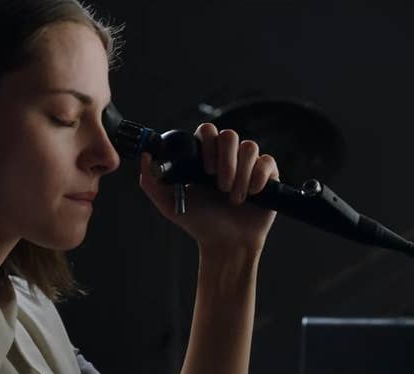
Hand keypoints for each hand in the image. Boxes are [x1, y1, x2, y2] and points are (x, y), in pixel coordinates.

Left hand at [139, 123, 279, 260]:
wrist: (225, 244)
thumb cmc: (199, 223)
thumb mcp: (168, 203)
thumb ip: (152, 180)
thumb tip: (146, 155)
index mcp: (204, 157)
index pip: (207, 131)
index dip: (207, 144)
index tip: (204, 168)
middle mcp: (227, 157)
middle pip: (230, 135)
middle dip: (225, 160)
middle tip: (218, 185)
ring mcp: (248, 165)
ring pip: (250, 147)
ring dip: (240, 174)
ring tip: (233, 198)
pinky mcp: (267, 175)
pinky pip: (267, 162)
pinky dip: (259, 177)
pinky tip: (251, 194)